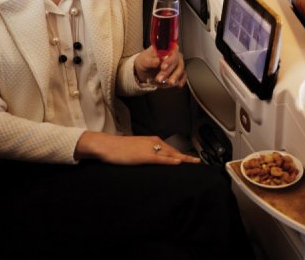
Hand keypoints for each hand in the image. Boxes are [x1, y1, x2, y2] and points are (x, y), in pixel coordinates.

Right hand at [75, 131, 200, 164]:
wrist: (107, 146)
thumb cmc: (118, 149)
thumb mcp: (136, 150)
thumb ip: (146, 153)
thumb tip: (153, 160)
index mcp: (151, 141)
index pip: (170, 149)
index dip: (181, 155)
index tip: (191, 159)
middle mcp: (153, 142)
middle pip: (174, 151)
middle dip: (186, 157)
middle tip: (198, 162)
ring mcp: (149, 149)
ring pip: (170, 154)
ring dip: (183, 159)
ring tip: (194, 163)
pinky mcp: (144, 156)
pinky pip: (160, 159)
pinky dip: (170, 160)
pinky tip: (178, 163)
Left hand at [134, 45, 186, 87]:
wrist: (144, 70)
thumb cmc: (145, 61)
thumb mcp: (144, 60)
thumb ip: (150, 61)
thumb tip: (158, 61)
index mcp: (165, 48)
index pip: (172, 51)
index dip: (169, 59)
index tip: (163, 67)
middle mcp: (173, 54)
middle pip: (176, 61)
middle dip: (168, 71)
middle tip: (159, 79)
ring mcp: (177, 63)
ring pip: (180, 69)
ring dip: (174, 77)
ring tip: (168, 83)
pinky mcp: (178, 72)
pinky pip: (183, 75)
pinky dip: (181, 80)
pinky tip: (178, 85)